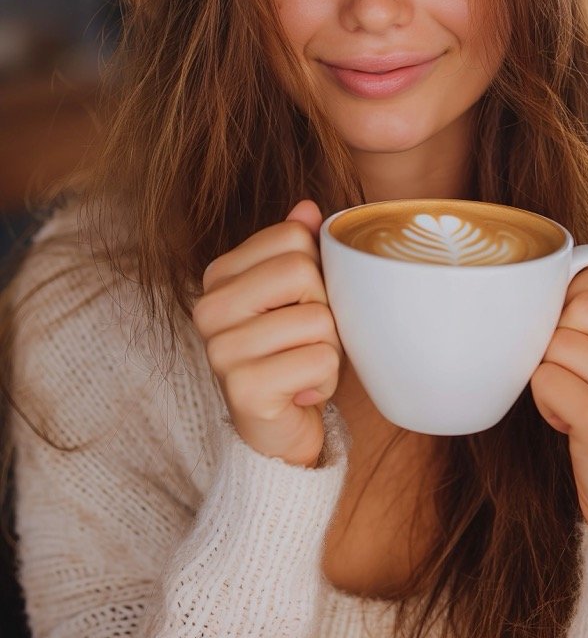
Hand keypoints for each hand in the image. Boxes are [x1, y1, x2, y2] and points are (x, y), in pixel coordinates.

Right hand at [191, 200, 343, 468]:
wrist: (279, 430)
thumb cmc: (292, 354)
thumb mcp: (297, 295)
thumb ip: (296, 248)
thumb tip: (307, 207)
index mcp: (218, 276)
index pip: (294, 237)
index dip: (316, 272)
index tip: (299, 305)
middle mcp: (208, 309)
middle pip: (303, 272)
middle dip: (324, 310)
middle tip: (304, 340)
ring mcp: (221, 351)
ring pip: (318, 320)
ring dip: (328, 351)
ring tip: (302, 368)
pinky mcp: (243, 390)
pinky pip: (319, 361)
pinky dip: (325, 381)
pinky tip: (301, 393)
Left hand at [530, 238, 587, 551]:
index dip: (574, 293)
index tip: (572, 324)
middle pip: (579, 305)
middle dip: (558, 333)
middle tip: (568, 367)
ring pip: (557, 343)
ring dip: (549, 370)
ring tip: (571, 397)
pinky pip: (547, 381)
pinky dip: (544, 401)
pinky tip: (566, 421)